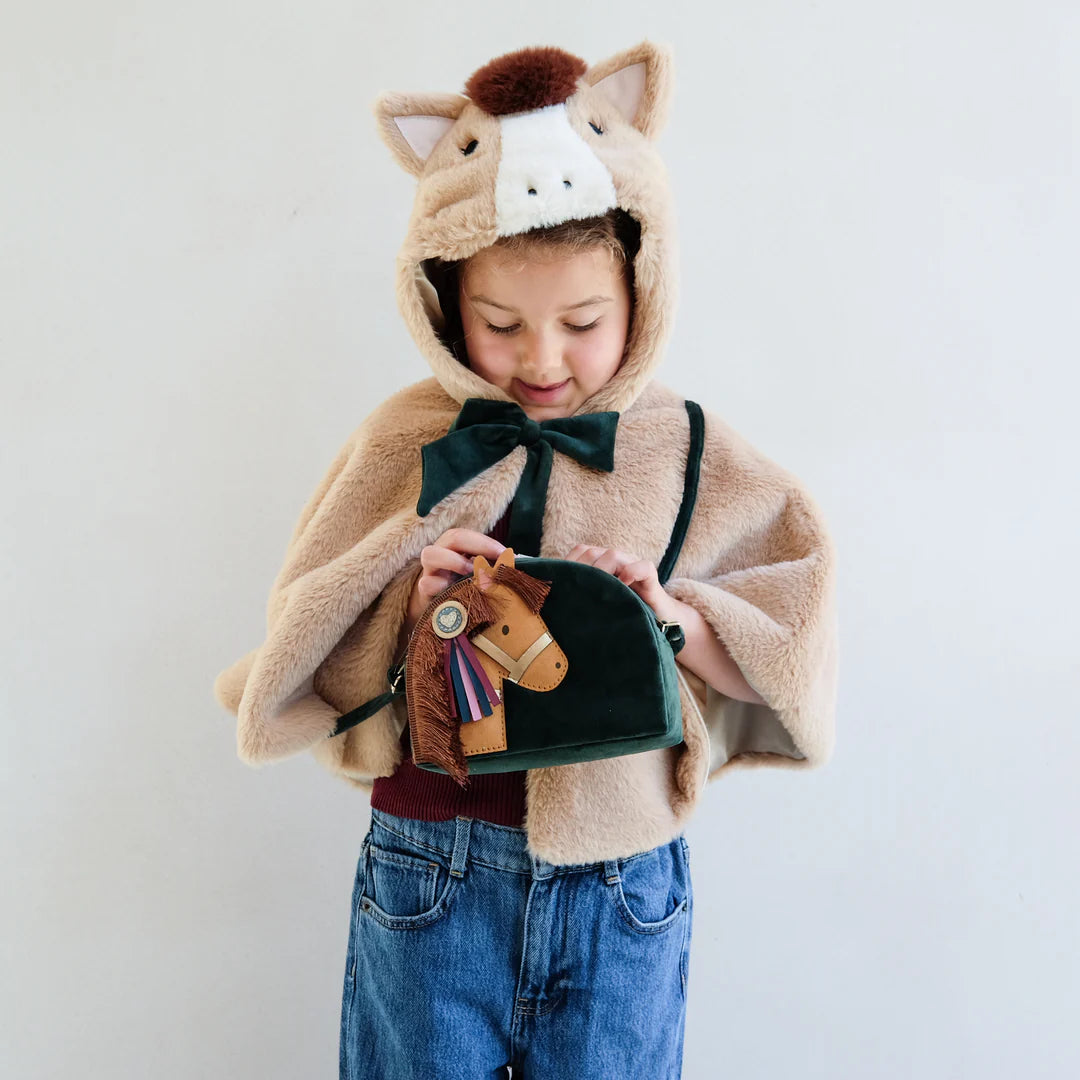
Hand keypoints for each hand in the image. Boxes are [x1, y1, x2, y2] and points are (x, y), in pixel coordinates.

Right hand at [402, 528, 506, 638]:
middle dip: (477, 546)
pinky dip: (440, 585)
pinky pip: (426, 583)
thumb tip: (517, 563)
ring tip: (470, 573)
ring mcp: (430, 571)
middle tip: (493, 562)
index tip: (505, 553)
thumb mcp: (478, 574)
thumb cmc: (465, 587)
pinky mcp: (424, 591)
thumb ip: (493, 566)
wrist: (441, 609)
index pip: (468, 534)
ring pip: (430, 554)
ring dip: (453, 561)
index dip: (487, 542)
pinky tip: (454, 591)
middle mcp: (441, 553)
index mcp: (456, 546)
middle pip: (452, 536)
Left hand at [561, 544, 680, 621]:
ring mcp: (633, 566)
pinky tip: (622, 585)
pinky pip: (642, 566)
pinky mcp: (650, 577)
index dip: (569, 565)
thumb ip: (579, 596)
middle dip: (582, 572)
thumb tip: (549, 601)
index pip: (580, 552)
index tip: (561, 586)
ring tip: (598, 592)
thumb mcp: (596, 604)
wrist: (658, 623)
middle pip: (592, 553)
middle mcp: (616, 562)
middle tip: (578, 595)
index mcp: (600, 564)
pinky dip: (632, 572)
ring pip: (614, 555)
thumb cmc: (621, 613)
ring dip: (602, 571)